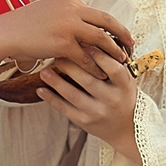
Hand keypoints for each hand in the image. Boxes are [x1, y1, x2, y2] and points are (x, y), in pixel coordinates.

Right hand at [0, 0, 132, 67]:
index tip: (120, 34)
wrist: (5, 32)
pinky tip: (101, 74)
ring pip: (100, 38)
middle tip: (131, 45)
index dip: (111, 24)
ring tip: (121, 61)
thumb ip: (68, 15)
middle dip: (122, 34)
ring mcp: (68, 24)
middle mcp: (71, 7)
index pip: (97, 12)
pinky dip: (95, 66)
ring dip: (113, 51)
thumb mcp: (49, 11)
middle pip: (106, 21)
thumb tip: (86, 27)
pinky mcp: (62, 42)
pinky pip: (86, 56)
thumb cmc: (25, 25)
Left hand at [38, 47, 140, 164]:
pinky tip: (41, 90)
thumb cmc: (121, 95)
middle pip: (89, 80)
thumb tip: (90, 39)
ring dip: (56, 82)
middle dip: (71, 65)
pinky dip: (51, 99)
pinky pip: (65, 109)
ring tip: (44, 71)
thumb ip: (111, 63)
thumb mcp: (124, 79)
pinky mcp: (84, 122)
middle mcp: (112, 100)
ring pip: (73, 95)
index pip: (112, 68)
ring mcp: (97, 112)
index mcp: (124, 86)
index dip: (98, 55)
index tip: (82, 42)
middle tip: (57, 54)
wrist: (125, 127)